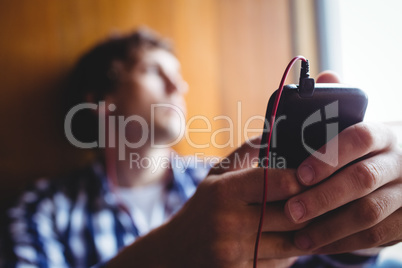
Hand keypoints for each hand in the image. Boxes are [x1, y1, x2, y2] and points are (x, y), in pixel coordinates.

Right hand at [109, 137, 305, 267]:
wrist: (175, 252)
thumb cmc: (202, 207)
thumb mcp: (216, 175)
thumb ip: (247, 151)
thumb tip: (279, 131)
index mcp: (223, 192)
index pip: (280, 182)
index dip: (305, 178)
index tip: (317, 175)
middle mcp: (228, 223)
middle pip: (293, 214)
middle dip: (316, 205)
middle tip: (333, 195)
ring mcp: (234, 254)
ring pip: (293, 243)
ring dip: (312, 231)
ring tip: (323, 217)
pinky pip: (282, 263)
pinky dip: (294, 251)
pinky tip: (298, 239)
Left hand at [284, 72, 401, 253]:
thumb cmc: (367, 146)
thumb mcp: (359, 122)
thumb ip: (339, 103)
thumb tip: (326, 76)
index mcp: (383, 132)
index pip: (359, 138)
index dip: (330, 156)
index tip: (300, 173)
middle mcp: (400, 161)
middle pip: (363, 180)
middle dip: (324, 197)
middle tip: (291, 211)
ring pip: (371, 213)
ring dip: (331, 227)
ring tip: (299, 237)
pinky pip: (378, 238)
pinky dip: (345, 243)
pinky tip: (318, 246)